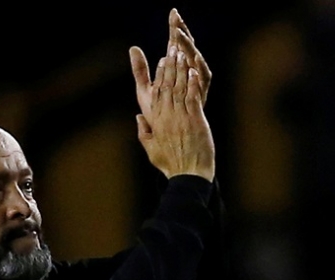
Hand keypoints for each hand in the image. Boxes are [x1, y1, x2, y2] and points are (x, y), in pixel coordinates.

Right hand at [129, 43, 214, 180]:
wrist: (188, 175)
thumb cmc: (170, 164)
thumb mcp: (150, 149)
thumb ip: (143, 132)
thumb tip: (138, 117)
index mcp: (156, 121)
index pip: (156, 92)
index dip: (160, 74)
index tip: (162, 60)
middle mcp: (167, 116)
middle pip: (168, 85)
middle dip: (171, 65)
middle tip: (173, 48)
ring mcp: (181, 117)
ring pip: (180, 88)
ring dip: (181, 70)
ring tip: (183, 54)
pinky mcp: (195, 120)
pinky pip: (193, 98)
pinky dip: (193, 84)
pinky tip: (193, 71)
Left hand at [130, 8, 211, 129]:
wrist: (175, 145)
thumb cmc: (160, 118)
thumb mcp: (146, 91)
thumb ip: (141, 71)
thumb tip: (133, 48)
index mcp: (176, 72)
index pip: (176, 46)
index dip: (175, 29)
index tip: (173, 13)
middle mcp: (189, 76)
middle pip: (187, 49)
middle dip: (183, 33)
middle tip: (178, 18)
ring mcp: (196, 87)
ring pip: (195, 61)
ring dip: (189, 48)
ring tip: (181, 35)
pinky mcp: (201, 100)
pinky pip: (202, 82)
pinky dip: (199, 71)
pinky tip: (194, 60)